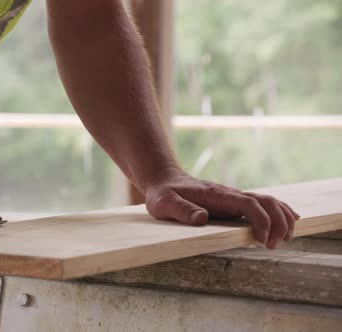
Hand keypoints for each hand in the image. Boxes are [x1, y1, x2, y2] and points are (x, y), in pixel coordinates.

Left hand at [144, 169, 299, 248]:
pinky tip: (289, 223)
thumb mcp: (164, 203)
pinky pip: (261, 206)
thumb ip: (181, 210)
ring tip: (286, 239)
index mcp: (217, 195)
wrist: (163, 179)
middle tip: (275, 245)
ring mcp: (233, 198)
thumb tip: (202, 219)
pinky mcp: (232, 204)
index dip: (262, 221)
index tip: (263, 241)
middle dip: (278, 222)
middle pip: (266, 202)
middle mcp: (230, 195)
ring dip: (282, 218)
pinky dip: (278, 213)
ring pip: (268, 202)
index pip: (249, 204)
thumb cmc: (163, 193)